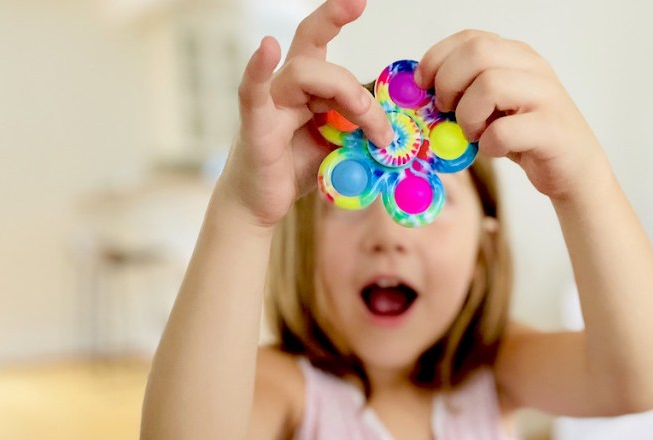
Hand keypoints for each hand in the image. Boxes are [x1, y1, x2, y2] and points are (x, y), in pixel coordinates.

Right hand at [219, 0, 393, 227]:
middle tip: (360, 7)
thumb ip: (360, 130)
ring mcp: (269, 103)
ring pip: (305, 72)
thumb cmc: (294, 170)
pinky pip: (253, 91)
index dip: (336, 16)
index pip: (320, 42)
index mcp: (307, 88)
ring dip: (348, 95)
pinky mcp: (256, 125)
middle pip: (312, 46)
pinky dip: (258, 69)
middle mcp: (286, 87)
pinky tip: (267, 48)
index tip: (360, 1)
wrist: (260, 206)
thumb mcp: (340, 146)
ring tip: (374, 129)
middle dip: (333, 21)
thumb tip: (399, 128)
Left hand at [416, 30, 610, 199]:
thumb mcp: (493, 106)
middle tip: (447, 111)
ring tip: (474, 133)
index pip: (470, 38)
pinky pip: (504, 130)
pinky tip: (493, 149)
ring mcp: (545, 96)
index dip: (437, 58)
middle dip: (449, 84)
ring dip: (468, 116)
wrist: (573, 170)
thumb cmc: (526, 137)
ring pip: (490, 85)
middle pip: (477, 53)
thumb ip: (465, 91)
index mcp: (516, 56)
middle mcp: (532, 68)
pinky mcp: (551, 129)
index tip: (423, 85)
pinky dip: (488, 144)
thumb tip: (420, 92)